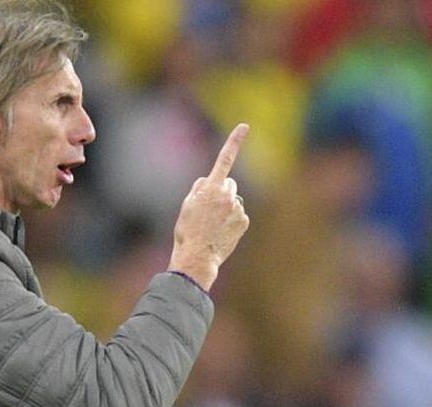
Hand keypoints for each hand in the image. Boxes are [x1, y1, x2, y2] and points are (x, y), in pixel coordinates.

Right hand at [169, 123, 250, 290]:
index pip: (224, 158)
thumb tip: (208, 182)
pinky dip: (231, 221)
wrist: (197, 256)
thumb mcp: (187, 205)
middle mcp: (227, 195)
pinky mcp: (244, 221)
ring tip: (212, 225)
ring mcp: (237, 208)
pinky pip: (238, 215)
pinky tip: (221, 232)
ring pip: (233, 201)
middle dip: (222, 191)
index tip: (244, 126)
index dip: (235, 141)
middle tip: (208, 210)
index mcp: (211, 188)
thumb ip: (199, 189)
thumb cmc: (187, 231)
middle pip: (229, 184)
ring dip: (226, 208)